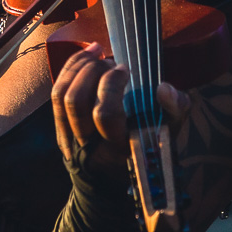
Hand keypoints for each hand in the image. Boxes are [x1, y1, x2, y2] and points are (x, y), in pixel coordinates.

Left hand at [51, 43, 191, 172]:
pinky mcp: (59, 129)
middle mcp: (88, 145)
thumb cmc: (147, 147)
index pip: (104, 114)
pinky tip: (87, 56)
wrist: (113, 177)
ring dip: (79, 67)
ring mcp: (69, 138)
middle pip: (76, 101)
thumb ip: (175, 109)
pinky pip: (56, 94)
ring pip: (62, 95)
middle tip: (112, 63)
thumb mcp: (168, 132)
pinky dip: (70, 69)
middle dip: (93, 72)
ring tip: (98, 54)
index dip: (110, 87)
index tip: (125, 70)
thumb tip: (163, 88)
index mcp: (118, 147)